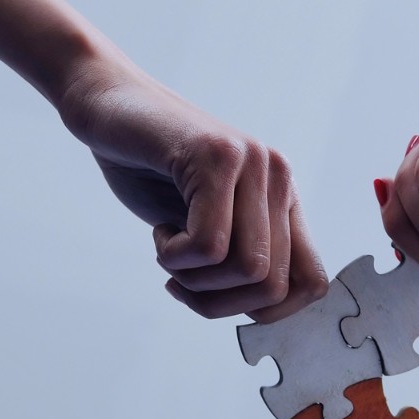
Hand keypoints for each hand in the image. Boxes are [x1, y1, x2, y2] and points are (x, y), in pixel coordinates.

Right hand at [58, 56, 327, 320]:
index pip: (311, 282)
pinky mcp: (217, 156)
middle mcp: (278, 179)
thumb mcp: (200, 223)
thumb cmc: (148, 169)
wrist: (108, 105)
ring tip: (167, 247)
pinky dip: (173, 257)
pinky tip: (159, 227)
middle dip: (217, 303)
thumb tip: (264, 312)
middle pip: (272, 286)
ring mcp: (252, 163)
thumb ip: (237, 258)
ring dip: (193, 280)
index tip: (215, 300)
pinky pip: (209, 245)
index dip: (267, 314)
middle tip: (178, 281)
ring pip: (247, 269)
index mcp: (281, 199)